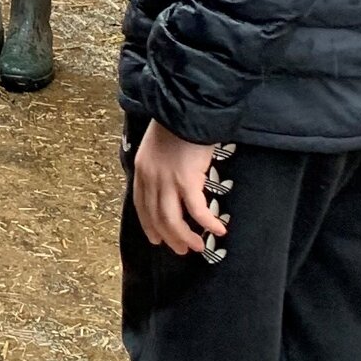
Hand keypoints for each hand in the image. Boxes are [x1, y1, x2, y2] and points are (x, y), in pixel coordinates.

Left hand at [131, 121, 226, 256]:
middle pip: (156, 217)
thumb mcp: (156, 148)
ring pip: (173, 220)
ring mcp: (167, 181)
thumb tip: (168, 184)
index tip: (157, 239)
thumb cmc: (175, 125)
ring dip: (186, 237)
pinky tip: (218, 230)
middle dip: (170, 237)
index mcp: (141, 170)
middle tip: (182, 250)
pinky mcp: (186, 181)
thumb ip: (158, 167)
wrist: (184, 110)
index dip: (149, 224)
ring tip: (199, 246)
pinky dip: (207, 223)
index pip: (141, 205)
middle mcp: (150, 178)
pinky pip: (197, 210)